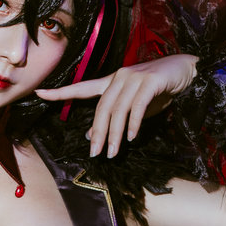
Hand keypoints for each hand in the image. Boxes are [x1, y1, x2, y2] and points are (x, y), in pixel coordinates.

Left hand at [38, 53, 196, 157]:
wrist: (186, 71)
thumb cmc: (159, 90)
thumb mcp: (133, 107)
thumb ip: (113, 118)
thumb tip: (91, 135)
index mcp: (111, 82)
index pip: (81, 88)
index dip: (60, 92)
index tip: (39, 94)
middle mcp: (119, 77)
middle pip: (101, 109)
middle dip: (98, 133)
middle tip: (95, 154)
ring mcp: (134, 78)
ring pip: (118, 110)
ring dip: (115, 135)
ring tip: (113, 152)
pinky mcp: (150, 81)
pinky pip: (137, 106)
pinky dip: (133, 123)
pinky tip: (132, 137)